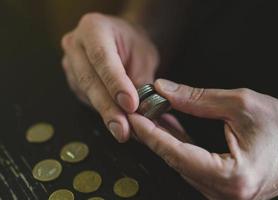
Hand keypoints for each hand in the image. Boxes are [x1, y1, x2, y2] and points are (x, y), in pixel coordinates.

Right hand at [61, 13, 157, 141]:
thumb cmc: (134, 44)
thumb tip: (144, 112)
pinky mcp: (73, 80)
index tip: (130, 105)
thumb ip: (142, 81)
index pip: (102, 58)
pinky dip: (102, 112)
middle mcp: (75, 44)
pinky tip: (117, 122)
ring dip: (106, 114)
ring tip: (124, 130)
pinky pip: (86, 99)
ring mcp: (70, 63)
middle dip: (108, 108)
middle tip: (123, 129)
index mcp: (93, 28)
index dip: (116, 83)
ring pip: (86, 93)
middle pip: (89, 80)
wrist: (122, 41)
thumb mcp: (144, 56)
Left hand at [129, 79, 277, 199]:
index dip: (151, 134)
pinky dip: (177, 145)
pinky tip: (168, 126)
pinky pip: (190, 165)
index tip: (134, 117)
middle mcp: (224, 192)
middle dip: (152, 134)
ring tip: (149, 115)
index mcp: (232, 176)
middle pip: (174, 160)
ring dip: (163, 139)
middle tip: (137, 112)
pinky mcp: (220, 187)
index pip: (177, 154)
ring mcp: (221, 193)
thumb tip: (166, 90)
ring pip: (180, 163)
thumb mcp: (242, 105)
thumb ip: (198, 99)